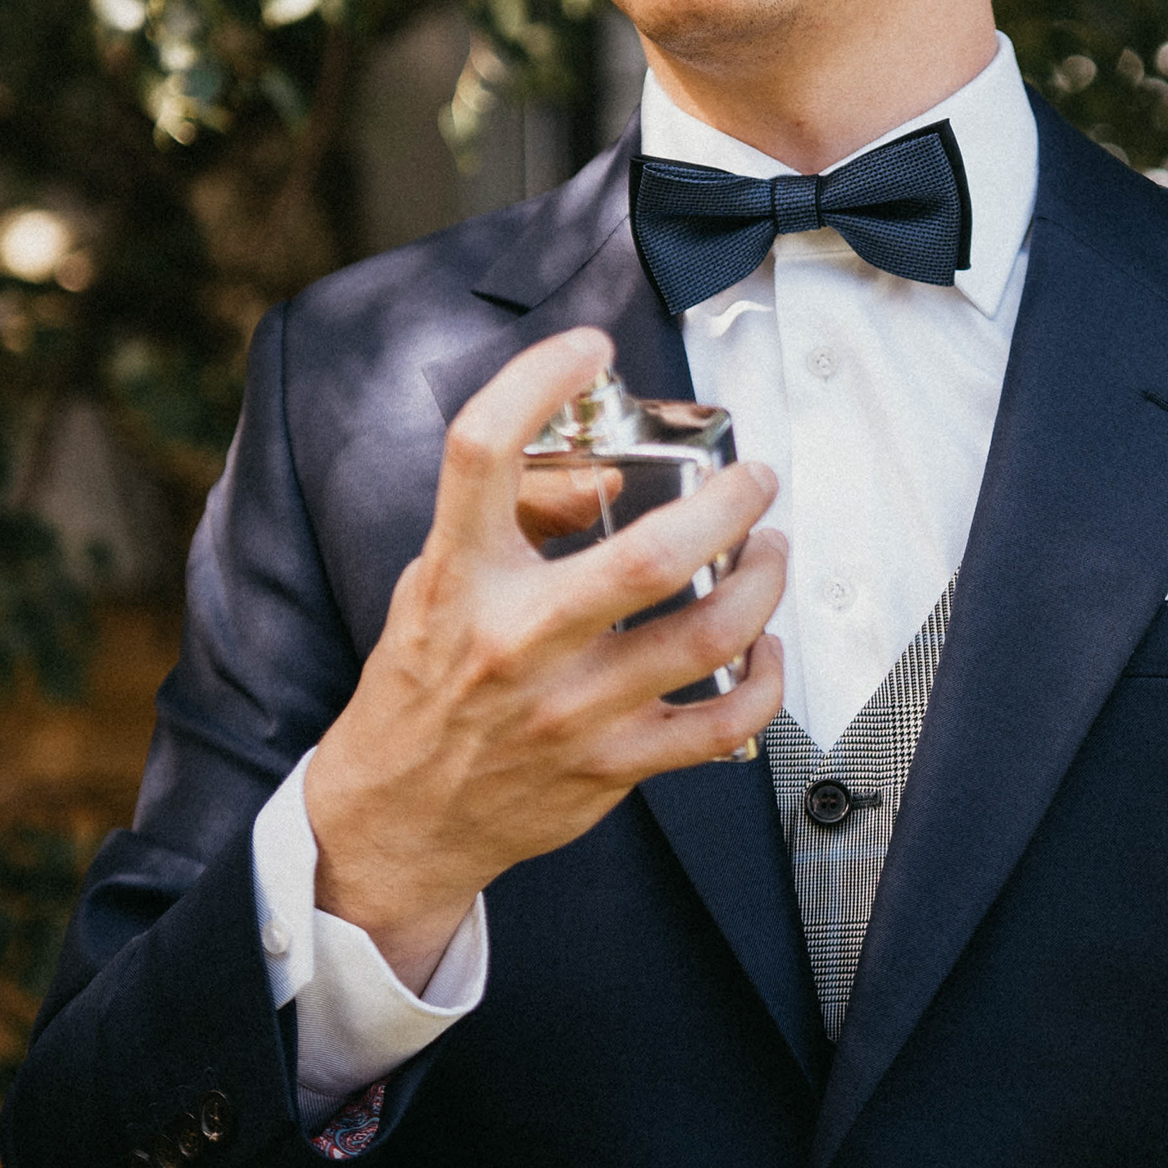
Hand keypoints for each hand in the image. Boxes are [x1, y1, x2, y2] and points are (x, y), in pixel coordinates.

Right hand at [304, 327, 785, 985]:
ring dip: (762, 583)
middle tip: (755, 480)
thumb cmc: (421, 690)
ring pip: (706, 637)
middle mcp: (513, 641)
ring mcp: (568, 710)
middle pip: (648, 558)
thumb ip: (516, 523)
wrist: (396, 819)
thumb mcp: (433, 586)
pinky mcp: (610, 767)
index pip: (483, 453)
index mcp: (457, 578)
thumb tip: (611, 477)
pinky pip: (722, 723)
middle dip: (730, 504)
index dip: (537, 381)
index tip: (586, 348)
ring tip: (771, 553)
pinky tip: (764, 651)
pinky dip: (764, 681)